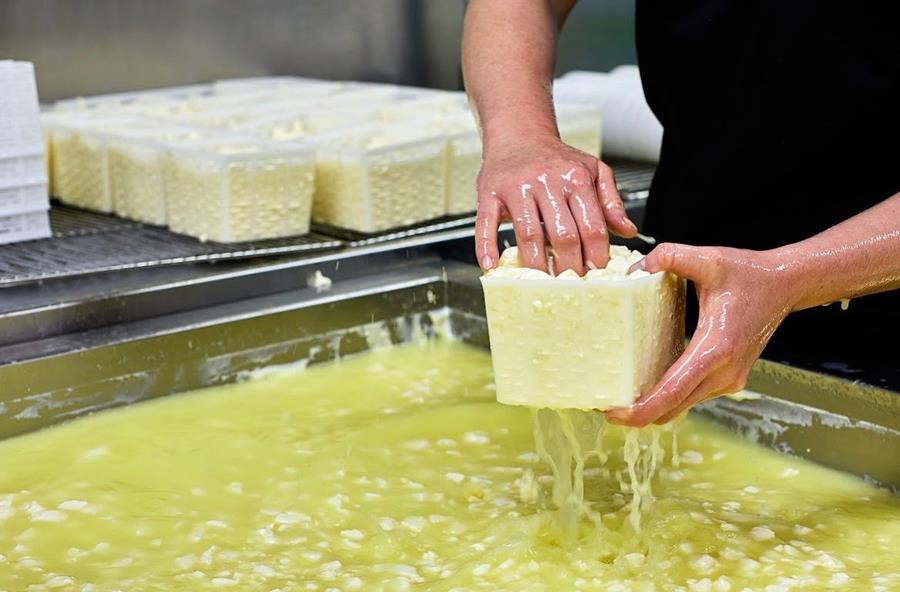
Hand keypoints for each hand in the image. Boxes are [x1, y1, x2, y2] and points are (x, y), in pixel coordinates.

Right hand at [475, 137, 637, 274]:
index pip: (591, 226)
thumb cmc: (556, 159)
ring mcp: (516, 188)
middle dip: (569, 266)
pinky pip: (487, 224)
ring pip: (529, 234)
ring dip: (537, 265)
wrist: (519, 135)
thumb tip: (628, 231)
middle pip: (563, 234)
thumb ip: (610, 202)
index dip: (596, 255)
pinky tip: (491, 267)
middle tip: (571, 285)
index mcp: (575, 178)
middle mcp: (546, 181)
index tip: (596, 273)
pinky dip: (486, 247)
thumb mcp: (592, 171)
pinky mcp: (489, 193)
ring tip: (543, 283)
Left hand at [605, 243, 803, 426]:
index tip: (612, 413)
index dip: (640, 409)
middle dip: (638, 414)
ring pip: (682, 406)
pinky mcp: (729, 378)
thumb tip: (635, 269)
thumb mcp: (708, 259)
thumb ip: (670, 257)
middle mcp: (724, 373)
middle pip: (673, 408)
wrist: (785, 284)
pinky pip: (692, 395)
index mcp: (716, 349)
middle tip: (605, 407)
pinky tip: (645, 385)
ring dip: (652, 407)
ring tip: (620, 397)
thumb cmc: (749, 273)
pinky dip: (668, 397)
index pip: (672, 392)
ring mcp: (729, 380)